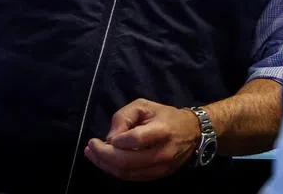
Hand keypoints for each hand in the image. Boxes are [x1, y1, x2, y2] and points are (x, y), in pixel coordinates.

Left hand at [84, 99, 199, 181]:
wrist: (191, 132)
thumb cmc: (165, 115)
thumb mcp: (144, 106)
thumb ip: (124, 117)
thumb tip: (111, 138)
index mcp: (162, 130)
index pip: (136, 139)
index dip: (118, 140)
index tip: (107, 137)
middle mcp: (162, 152)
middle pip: (128, 161)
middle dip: (104, 155)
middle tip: (90, 147)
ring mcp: (161, 167)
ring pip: (128, 173)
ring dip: (106, 165)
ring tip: (92, 154)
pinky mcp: (158, 176)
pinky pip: (132, 177)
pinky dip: (115, 171)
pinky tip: (104, 162)